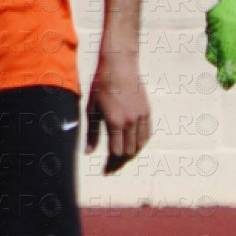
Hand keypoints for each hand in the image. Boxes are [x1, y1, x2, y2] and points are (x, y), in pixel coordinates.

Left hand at [85, 58, 151, 173]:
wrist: (119, 65)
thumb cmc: (101, 85)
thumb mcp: (92, 109)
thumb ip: (91, 133)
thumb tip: (88, 152)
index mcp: (114, 122)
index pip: (116, 152)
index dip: (111, 163)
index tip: (106, 170)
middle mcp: (130, 121)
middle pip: (128, 151)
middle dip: (119, 161)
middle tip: (112, 165)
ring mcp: (141, 116)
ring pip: (139, 145)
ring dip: (131, 153)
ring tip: (122, 156)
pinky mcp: (147, 111)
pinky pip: (147, 134)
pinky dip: (141, 143)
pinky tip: (134, 144)